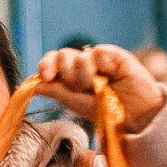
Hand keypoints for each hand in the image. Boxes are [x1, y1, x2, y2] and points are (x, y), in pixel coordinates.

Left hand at [35, 44, 166, 133]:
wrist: (134, 115)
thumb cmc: (105, 112)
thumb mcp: (76, 102)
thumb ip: (55, 91)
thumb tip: (31, 84)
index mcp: (69, 76)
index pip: (51, 62)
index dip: (46, 65)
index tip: (47, 76)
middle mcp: (81, 65)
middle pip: (61, 55)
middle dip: (67, 73)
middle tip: (80, 88)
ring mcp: (97, 59)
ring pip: (78, 55)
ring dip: (85, 75)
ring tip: (100, 86)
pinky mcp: (113, 54)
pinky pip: (98, 51)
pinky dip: (102, 66)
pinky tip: (112, 75)